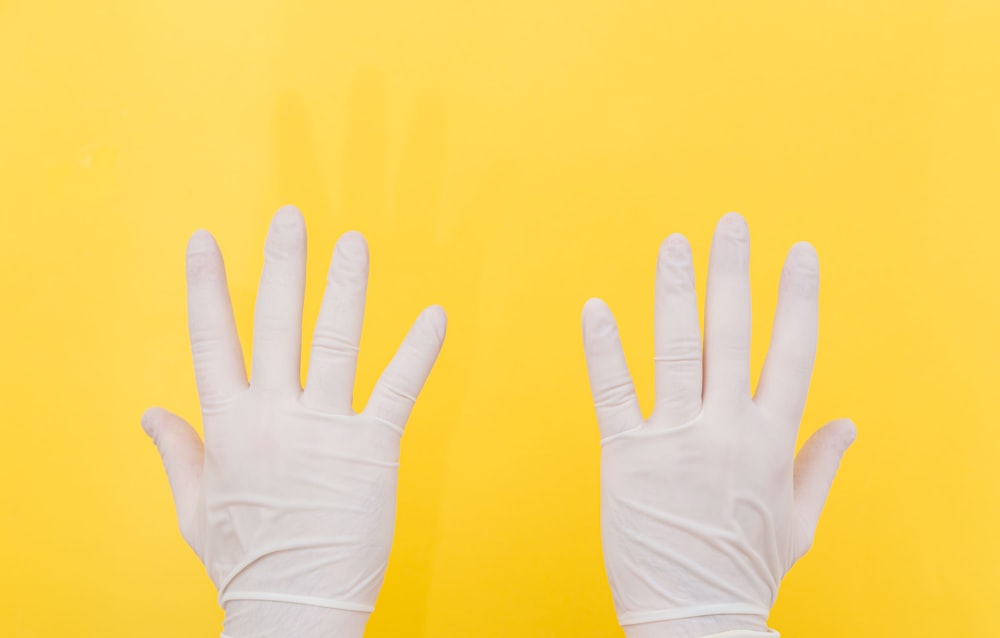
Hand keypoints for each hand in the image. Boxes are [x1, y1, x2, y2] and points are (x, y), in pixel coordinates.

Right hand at [141, 205, 445, 636]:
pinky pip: (396, 388)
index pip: (212, 339)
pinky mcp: (371, 449)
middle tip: (292, 216)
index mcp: (229, 425)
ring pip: (335, 341)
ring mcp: (324, 429)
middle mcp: (275, 415)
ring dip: (345, 288)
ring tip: (354, 243)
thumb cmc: (247, 560)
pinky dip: (418, 351)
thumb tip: (150, 413)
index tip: (205, 240)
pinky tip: (436, 316)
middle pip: (276, 323)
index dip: (207, 286)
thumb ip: (179, 452)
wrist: (293, 606)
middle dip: (283, 264)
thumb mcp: (195, 508)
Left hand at [582, 212, 855, 636]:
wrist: (696, 617)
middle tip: (730, 223)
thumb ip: (820, 466)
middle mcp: (727, 430)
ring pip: (677, 350)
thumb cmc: (745, 570)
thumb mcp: (799, 522)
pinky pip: (613, 392)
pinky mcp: (626, 456)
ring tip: (674, 244)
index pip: (793, 351)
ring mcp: (675, 440)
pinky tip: (595, 308)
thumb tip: (849, 425)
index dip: (797, 297)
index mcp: (773, 441)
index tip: (799, 253)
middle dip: (733, 273)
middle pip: (734, 335)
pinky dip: (603, 349)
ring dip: (675, 292)